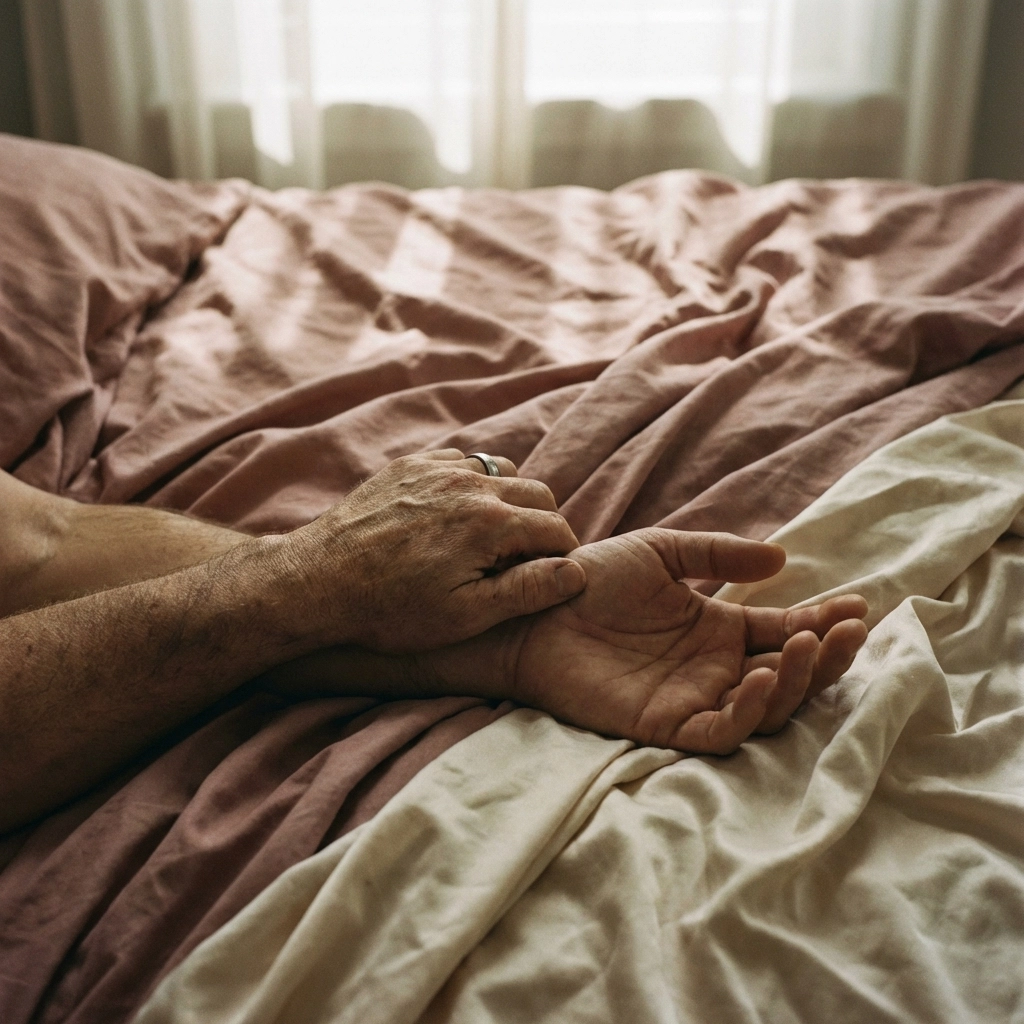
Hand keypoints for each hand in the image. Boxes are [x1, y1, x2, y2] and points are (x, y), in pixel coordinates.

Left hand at [282, 450, 585, 651]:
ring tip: (492, 539)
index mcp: (491, 522)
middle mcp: (470, 483)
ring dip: (509, 500)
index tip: (551, 577)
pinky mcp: (411, 464)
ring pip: (502, 471)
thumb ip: (527, 590)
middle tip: (524, 561)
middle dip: (542, 525)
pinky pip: (462, 461)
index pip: (557, 527)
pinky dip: (473, 483)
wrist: (318, 581)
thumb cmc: (392, 609)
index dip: (563, 555)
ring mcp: (438, 468)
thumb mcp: (466, 615)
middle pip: (537, 493)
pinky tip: (456, 516)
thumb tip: (577, 571)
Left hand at [457, 528, 867, 752]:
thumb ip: (718, 554)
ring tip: (813, 642)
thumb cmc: (591, 580)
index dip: (822, 621)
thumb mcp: (662, 552)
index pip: (784, 631)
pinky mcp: (666, 725)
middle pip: (789, 674)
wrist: (536, 608)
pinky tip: (762, 675)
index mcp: (718, 630)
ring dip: (798, 679)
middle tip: (851, 629)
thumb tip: (782, 559)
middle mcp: (714, 669)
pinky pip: (722, 729)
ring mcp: (694, 699)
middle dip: (827, 655)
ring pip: (767, 706)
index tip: (858, 604)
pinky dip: (749, 709)